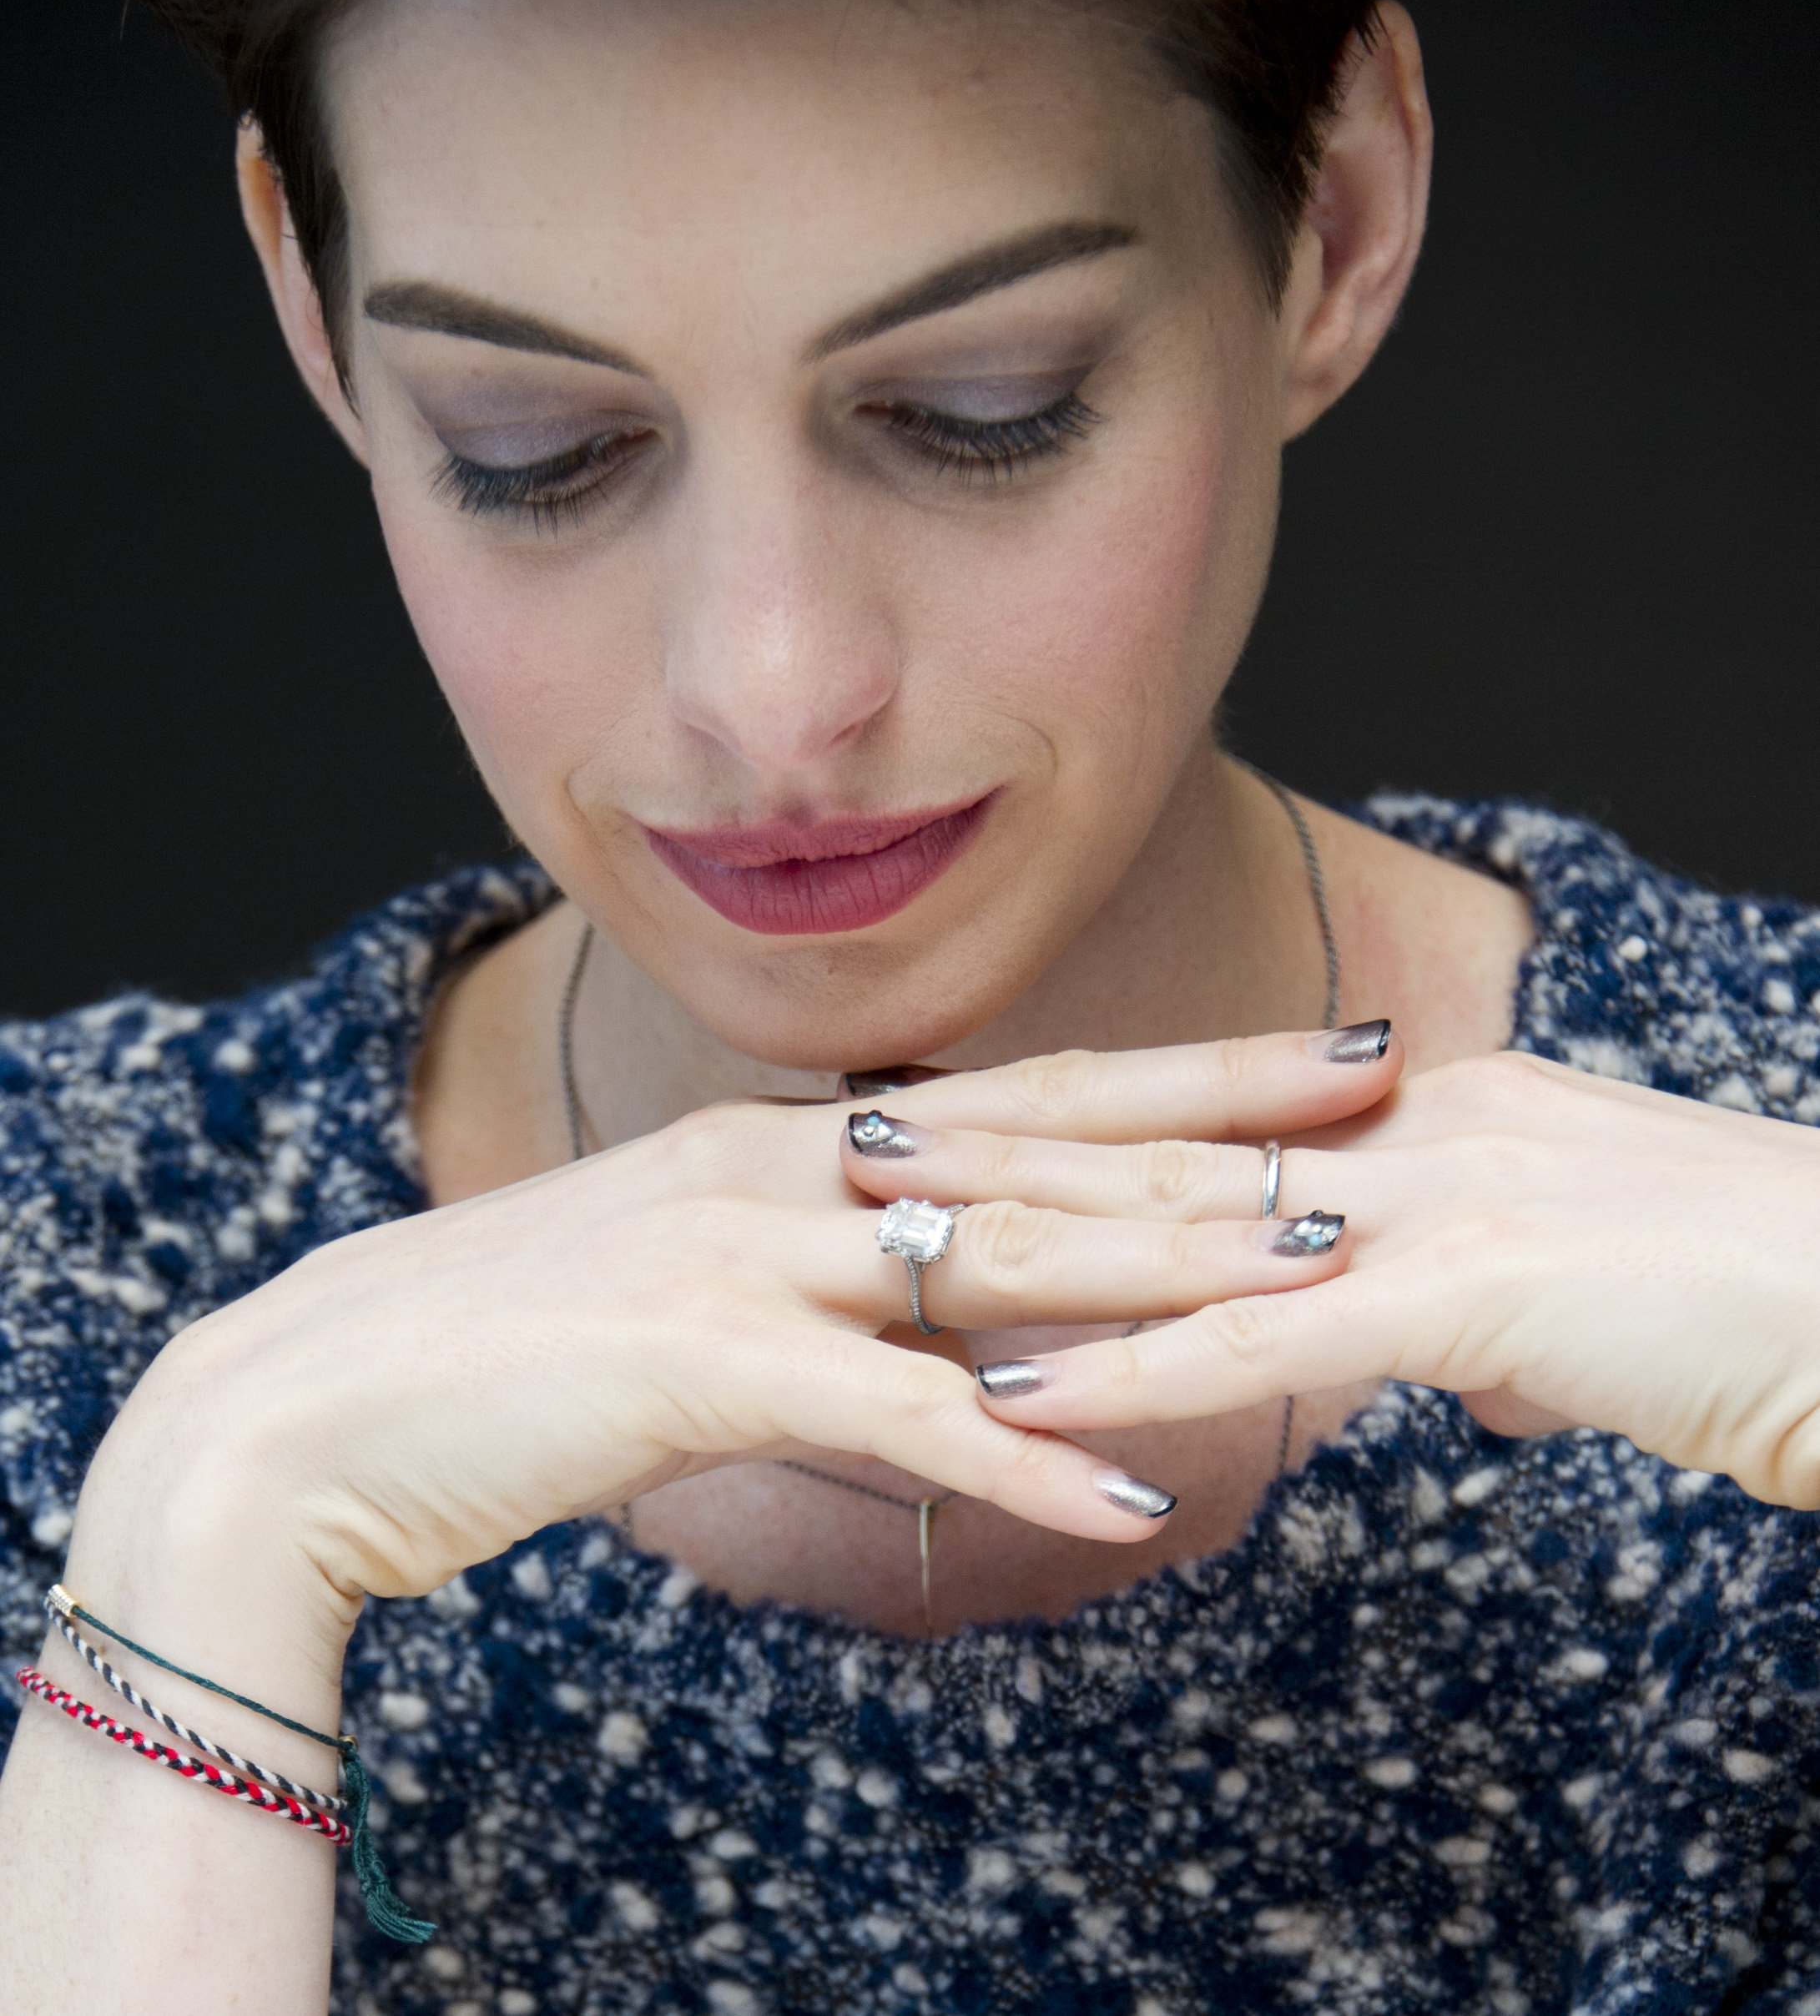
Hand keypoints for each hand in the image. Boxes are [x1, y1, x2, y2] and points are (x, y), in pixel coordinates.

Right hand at [68, 1027, 1398, 1655]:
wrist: (311, 1411)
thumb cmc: (501, 1352)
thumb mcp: (684, 1278)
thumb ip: (809, 1271)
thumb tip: (920, 1288)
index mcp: (788, 1142)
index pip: (1027, 1093)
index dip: (1182, 1071)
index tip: (1313, 1057)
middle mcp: (782, 1168)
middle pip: (1045, 1142)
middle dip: (1224, 1127)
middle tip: (1383, 1106)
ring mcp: (740, 1252)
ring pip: (996, 1251)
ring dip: (1168, 1265)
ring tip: (1324, 1274)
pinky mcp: (696, 1361)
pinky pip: (892, 1411)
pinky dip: (1015, 1448)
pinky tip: (1131, 1493)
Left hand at [868, 1046, 1819, 1508]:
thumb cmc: (1758, 1309)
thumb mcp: (1599, 1308)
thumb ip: (1510, 1321)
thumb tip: (1474, 1374)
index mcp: (1444, 1121)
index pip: (1218, 1118)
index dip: (1085, 1121)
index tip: (970, 1117)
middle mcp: (1419, 1136)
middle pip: (1165, 1142)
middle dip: (1004, 1148)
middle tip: (863, 1142)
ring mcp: (1439, 1202)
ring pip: (1185, 1227)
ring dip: (1024, 1243)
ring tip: (887, 1246)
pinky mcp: (1472, 1292)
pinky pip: (1264, 1343)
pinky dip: (1134, 1374)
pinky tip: (1023, 1403)